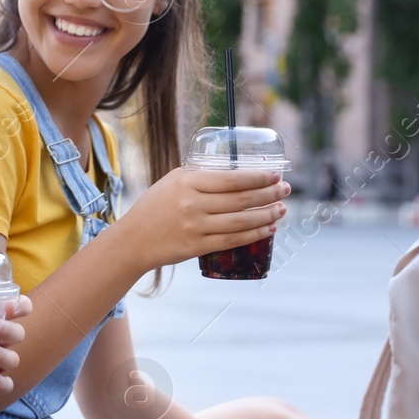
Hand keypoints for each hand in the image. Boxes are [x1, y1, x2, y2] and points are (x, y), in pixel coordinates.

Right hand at [116, 168, 289, 273]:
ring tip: (281, 210)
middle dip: (269, 194)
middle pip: (241, 199)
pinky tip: (268, 230)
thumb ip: (199, 175)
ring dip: (267, 215)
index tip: (274, 175)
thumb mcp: (172, 181)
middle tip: (285, 190)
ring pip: (241, 222)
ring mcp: (196, 227)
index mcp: (188, 182)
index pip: (232, 179)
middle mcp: (193, 204)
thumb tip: (232, 170)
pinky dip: (254, 235)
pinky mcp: (197, 247)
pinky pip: (233, 241)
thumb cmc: (154, 206)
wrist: (133, 239)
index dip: (258, 178)